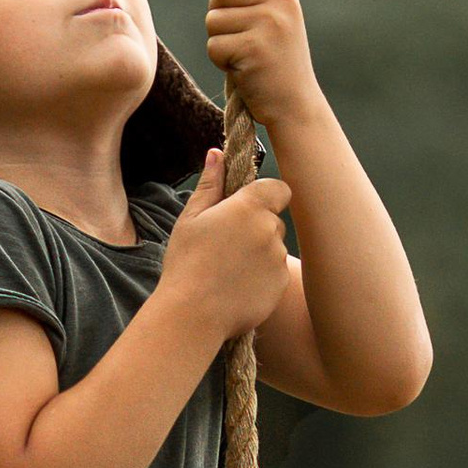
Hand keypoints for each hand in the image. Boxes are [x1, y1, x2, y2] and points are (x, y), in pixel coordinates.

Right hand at [158, 146, 293, 341]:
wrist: (192, 314)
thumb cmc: (186, 263)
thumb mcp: (191, 218)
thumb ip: (210, 185)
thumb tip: (217, 153)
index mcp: (249, 207)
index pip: (279, 188)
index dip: (266, 195)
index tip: (247, 208)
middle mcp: (270, 229)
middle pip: (275, 220)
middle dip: (258, 227)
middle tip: (226, 244)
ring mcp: (278, 258)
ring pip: (275, 248)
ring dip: (260, 253)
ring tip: (228, 269)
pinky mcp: (281, 284)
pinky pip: (276, 273)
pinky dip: (262, 277)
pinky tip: (236, 287)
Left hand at [204, 0, 321, 130]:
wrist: (295, 104)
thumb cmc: (275, 59)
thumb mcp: (267, 17)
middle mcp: (282, 2)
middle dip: (220, 11)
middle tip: (242, 34)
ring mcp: (270, 24)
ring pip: (213, 18)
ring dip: (219, 39)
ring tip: (245, 53)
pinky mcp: (254, 48)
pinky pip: (214, 44)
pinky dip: (221, 61)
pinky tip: (243, 68)